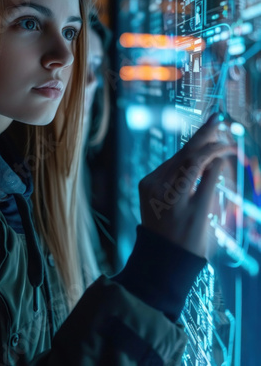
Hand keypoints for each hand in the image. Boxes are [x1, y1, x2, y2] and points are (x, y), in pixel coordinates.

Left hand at [139, 113, 235, 257]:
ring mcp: (149, 184)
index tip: (231, 145)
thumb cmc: (188, 244)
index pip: (195, 160)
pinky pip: (169, 167)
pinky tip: (196, 151)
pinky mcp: (147, 186)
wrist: (161, 261)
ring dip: (194, 146)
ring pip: (176, 158)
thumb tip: (218, 159)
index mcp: (171, 193)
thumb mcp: (204, 215)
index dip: (214, 149)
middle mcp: (155, 184)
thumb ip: (209, 184)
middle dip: (202, 135)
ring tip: (212, 132)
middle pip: (183, 153)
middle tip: (218, 117)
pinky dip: (185, 159)